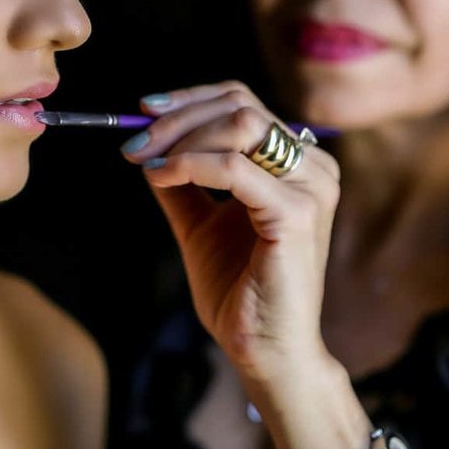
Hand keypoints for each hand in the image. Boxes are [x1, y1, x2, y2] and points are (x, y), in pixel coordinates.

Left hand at [122, 81, 340, 376]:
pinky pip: (235, 168)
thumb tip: (149, 146)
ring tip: (145, 161)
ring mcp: (312, 187)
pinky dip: (190, 164)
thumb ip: (183, 183)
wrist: (263, 349)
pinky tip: (161, 177)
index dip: (190, 100)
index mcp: (297, 163)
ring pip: (241, 125)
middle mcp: (313, 167)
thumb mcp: (201, 224)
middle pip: (240, 105)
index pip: (242, 103)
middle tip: (135, 143)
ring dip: (181, 137)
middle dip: (178, 117)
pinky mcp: (298, 213)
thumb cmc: (238, 290)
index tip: (144, 111)